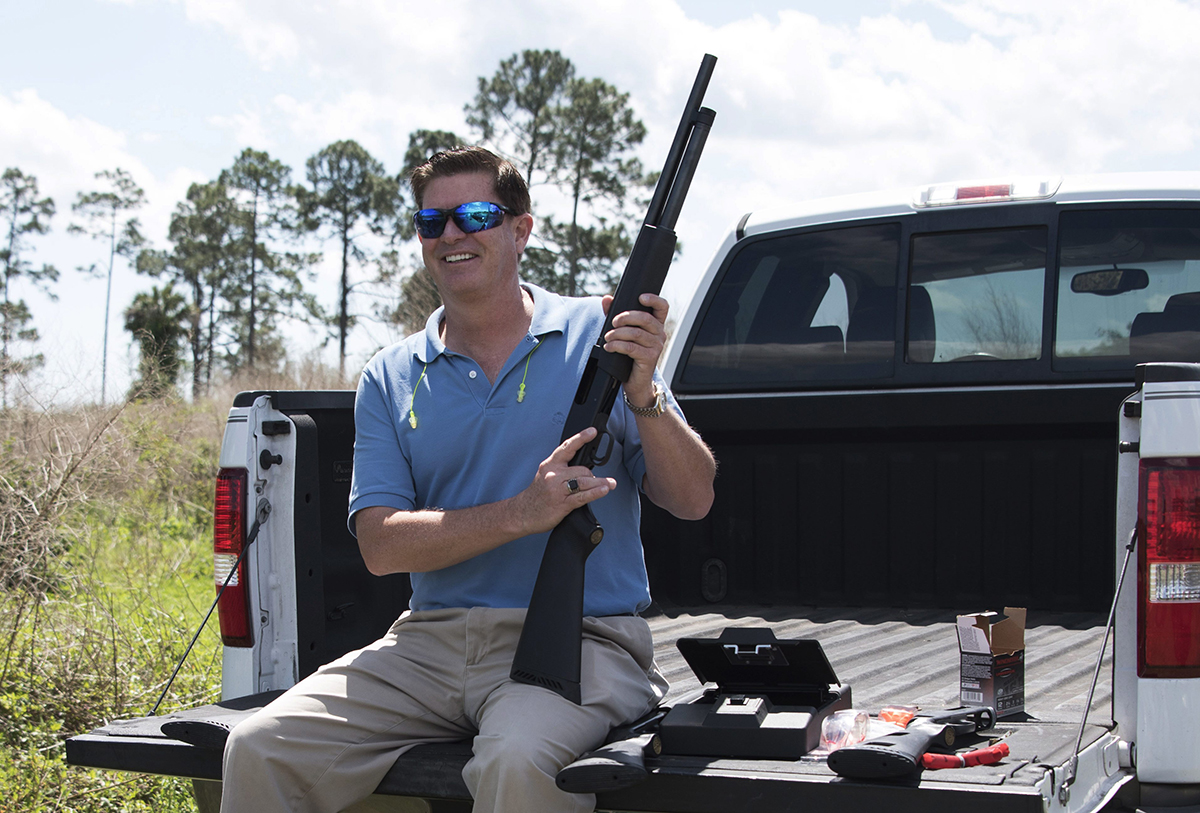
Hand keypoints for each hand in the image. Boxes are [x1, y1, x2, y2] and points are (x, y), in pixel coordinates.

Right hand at [512, 427, 616, 534]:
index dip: (581, 438)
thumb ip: (562, 469)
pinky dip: (595, 493)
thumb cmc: (537, 495)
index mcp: (550, 465)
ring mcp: (558, 489)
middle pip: (582, 469)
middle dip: (592, 476)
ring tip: (610, 484)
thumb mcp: (546, 475)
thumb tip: (584, 470)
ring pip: (584, 481)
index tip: (592, 431)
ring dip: (601, 483)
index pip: (567, 447)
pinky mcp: (562, 503)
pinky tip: (603, 490)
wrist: (522, 513)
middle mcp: (554, 475)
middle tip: (598, 482)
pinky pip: (583, 496)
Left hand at [602, 293, 667, 407]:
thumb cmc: (630, 355)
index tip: (640, 297)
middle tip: (613, 322)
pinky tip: (609, 346)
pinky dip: (617, 345)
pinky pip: (631, 348)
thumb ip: (615, 315)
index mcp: (655, 325)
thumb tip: (606, 299)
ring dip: (617, 334)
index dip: (654, 299)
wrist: (635, 381)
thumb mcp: (623, 332)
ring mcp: (656, 347)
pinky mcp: (649, 358)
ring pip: (636, 333)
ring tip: (607, 337)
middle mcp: (659, 334)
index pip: (662, 307)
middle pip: (645, 318)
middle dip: (626, 317)